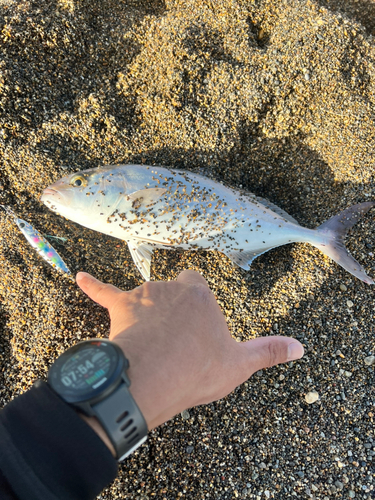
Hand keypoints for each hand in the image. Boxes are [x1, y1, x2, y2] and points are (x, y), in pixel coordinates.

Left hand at [76, 270, 303, 430]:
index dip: (196, 302)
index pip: (197, 284)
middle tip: (175, 336)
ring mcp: (144, 294)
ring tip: (148, 340)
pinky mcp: (120, 306)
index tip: (197, 324)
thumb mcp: (239, 364)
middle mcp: (173, 286)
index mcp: (200, 295)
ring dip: (146, 310)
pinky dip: (92, 285)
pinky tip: (79, 276)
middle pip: (172, 287)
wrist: (154, 377)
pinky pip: (103, 292)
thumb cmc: (197, 368)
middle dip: (173, 304)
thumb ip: (269, 351)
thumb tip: (303, 347)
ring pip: (145, 294)